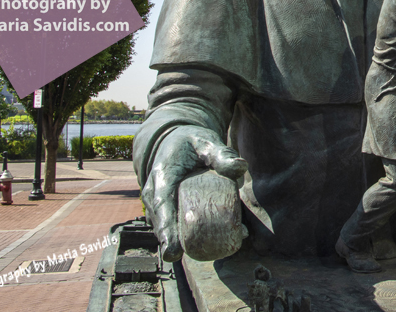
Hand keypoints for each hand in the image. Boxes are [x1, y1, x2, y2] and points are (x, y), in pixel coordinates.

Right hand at [141, 125, 247, 260]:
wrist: (175, 141)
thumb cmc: (191, 141)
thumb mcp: (206, 142)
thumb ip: (221, 154)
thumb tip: (240, 167)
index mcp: (162, 177)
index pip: (161, 207)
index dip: (166, 231)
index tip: (173, 251)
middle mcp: (155, 194)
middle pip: (162, 226)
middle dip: (177, 243)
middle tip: (203, 254)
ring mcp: (158, 205)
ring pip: (168, 230)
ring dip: (188, 242)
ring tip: (221, 245)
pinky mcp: (167, 211)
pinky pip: (175, 227)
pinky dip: (191, 236)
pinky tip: (218, 240)